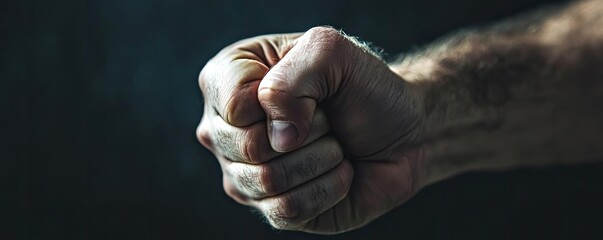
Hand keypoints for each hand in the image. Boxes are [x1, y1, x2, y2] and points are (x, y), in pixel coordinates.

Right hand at [197, 27, 427, 233]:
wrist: (404, 131)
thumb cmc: (363, 87)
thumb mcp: (328, 52)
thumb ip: (290, 79)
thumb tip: (279, 140)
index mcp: (227, 81)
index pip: (233, 103)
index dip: (280, 100)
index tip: (311, 89)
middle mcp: (226, 130)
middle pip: (247, 145)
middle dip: (308, 130)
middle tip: (328, 119)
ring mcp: (246, 174)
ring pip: (267, 180)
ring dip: (321, 158)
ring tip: (334, 144)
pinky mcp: (273, 210)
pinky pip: (287, 209)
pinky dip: (328, 188)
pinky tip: (338, 171)